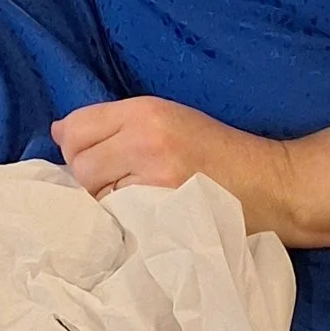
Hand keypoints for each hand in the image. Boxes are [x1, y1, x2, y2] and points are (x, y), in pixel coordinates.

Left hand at [53, 95, 292, 234]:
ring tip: (138, 201)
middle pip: (79, 163)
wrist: (270, 186)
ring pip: (93, 193)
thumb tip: (58, 132)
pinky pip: (116, 218)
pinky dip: (122, 221)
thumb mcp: (168, 119)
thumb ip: (114, 123)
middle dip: (90, 178)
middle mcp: (144, 137)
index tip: (97, 160)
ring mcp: (152, 176)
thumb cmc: (218, 153)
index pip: (76, 126)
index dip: (77, 147)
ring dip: (105, 201)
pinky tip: (146, 218)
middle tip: (122, 184)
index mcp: (145, 110)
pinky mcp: (161, 211)